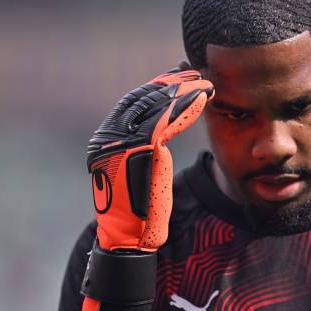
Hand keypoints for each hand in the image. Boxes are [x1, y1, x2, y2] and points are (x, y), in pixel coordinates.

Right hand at [87, 67, 213, 251]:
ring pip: (155, 107)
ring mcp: (121, 143)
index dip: (157, 87)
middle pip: (142, 99)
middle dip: (171, 84)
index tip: (178, 76)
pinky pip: (166, 121)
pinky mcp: (140, 150)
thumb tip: (159, 129)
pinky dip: (185, 108)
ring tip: (204, 83)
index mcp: (106, 140)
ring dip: (183, 92)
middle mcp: (108, 138)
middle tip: (194, 72)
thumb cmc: (138, 209)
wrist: (130, 238)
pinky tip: (202, 99)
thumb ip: (144, 148)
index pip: (132, 104)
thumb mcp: (139, 171)